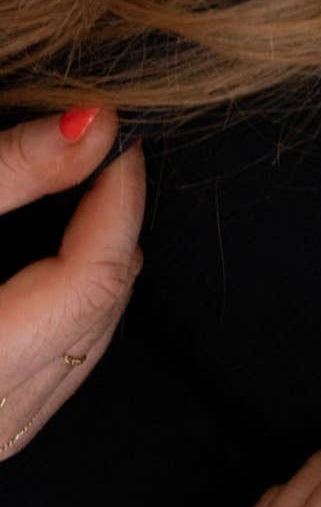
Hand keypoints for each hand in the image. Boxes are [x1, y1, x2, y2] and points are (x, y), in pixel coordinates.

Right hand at [0, 107, 144, 459]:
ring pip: (81, 353)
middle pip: (95, 318)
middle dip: (112, 233)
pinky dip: (66, 315)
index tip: (122, 135)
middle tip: (109, 154)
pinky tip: (57, 266)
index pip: (90, 280)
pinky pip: (49, 378)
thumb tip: (95, 128)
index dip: (118, 202)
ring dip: (95, 275)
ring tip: (89, 197)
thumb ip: (4, 172)